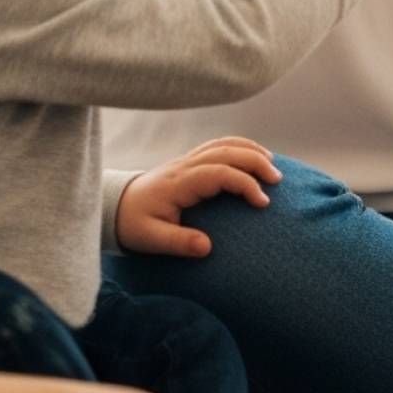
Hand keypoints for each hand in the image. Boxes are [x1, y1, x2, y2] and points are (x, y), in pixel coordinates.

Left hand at [115, 137, 281, 258]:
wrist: (114, 207)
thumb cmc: (133, 225)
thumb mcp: (150, 239)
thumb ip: (178, 243)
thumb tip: (207, 248)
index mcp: (179, 182)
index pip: (220, 173)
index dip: (244, 184)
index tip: (262, 203)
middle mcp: (185, 165)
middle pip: (227, 152)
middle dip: (256, 162)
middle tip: (277, 180)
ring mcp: (187, 160)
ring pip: (225, 144)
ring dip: (251, 150)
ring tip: (272, 165)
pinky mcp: (190, 161)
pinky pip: (219, 145)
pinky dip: (241, 146)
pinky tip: (254, 157)